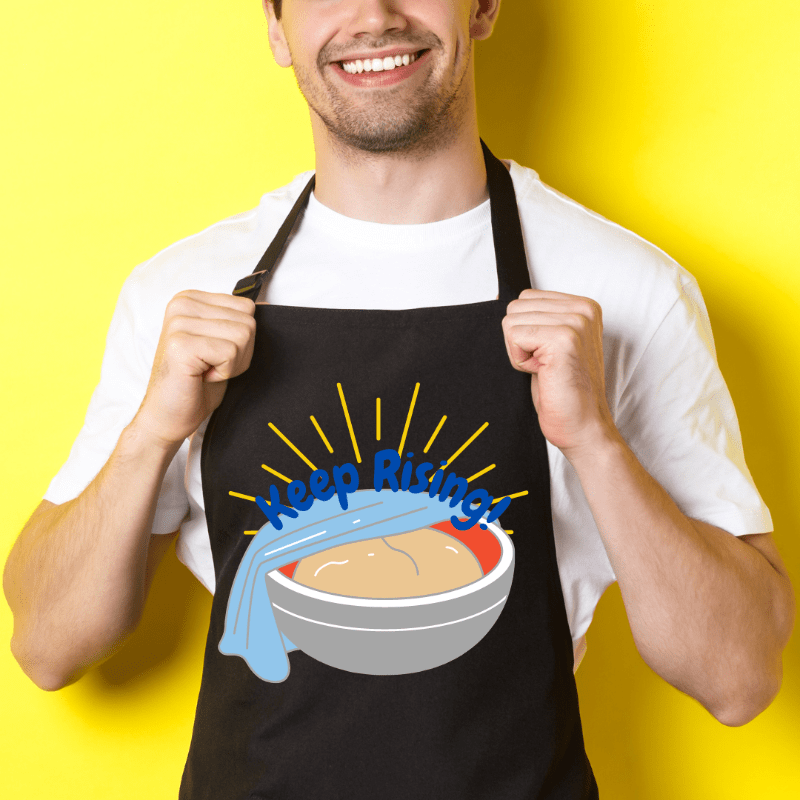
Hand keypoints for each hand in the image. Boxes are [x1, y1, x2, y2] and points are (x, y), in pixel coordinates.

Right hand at [134, 290, 256, 447]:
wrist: (168, 416)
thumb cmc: (195, 382)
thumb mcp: (221, 342)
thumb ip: (236, 320)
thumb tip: (266, 303)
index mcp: (190, 299)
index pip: (247, 307)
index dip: (242, 338)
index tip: (215, 352)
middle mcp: (182, 304)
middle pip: (247, 322)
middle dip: (239, 352)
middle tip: (210, 366)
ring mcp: (179, 323)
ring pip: (242, 336)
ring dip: (232, 363)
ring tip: (206, 370)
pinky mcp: (181, 344)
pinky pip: (230, 353)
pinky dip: (224, 372)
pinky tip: (202, 376)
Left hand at [501, 289, 617, 458]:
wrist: (583, 427)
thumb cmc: (565, 392)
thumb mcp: (551, 345)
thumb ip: (539, 320)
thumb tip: (503, 302)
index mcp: (584, 306)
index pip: (525, 298)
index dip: (526, 331)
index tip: (548, 355)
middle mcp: (584, 309)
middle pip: (515, 307)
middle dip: (520, 340)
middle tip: (546, 365)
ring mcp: (576, 322)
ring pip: (511, 321)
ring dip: (520, 352)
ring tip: (546, 369)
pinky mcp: (563, 339)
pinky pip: (514, 336)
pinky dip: (520, 361)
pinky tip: (543, 373)